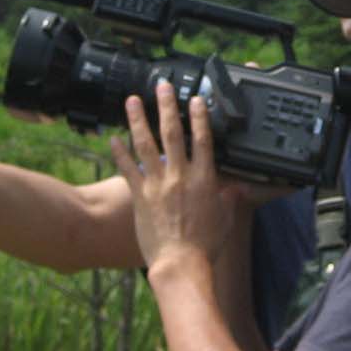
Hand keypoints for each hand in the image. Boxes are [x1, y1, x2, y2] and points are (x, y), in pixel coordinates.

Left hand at [110, 82, 236, 274]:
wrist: (179, 264)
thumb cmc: (205, 246)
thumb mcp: (225, 221)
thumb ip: (230, 200)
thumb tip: (238, 189)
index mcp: (204, 179)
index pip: (203, 140)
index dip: (199, 117)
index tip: (195, 99)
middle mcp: (180, 176)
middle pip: (173, 133)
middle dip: (167, 106)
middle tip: (162, 87)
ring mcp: (158, 184)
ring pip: (146, 145)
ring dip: (138, 120)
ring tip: (132, 100)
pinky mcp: (140, 196)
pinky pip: (127, 169)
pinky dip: (119, 153)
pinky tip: (112, 139)